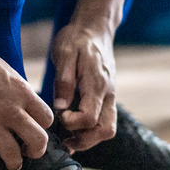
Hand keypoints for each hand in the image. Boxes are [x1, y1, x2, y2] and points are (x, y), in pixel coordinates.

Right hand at [0, 25, 53, 169]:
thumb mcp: (4, 70)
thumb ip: (15, 91)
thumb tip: (21, 105)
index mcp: (22, 91)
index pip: (47, 119)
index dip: (42, 128)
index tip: (33, 131)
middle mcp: (10, 109)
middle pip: (38, 141)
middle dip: (35, 151)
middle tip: (27, 153)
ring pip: (12, 157)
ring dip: (13, 163)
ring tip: (9, 163)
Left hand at [51, 22, 116, 150]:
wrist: (95, 29)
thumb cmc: (77, 39)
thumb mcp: (65, 53)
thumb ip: (63, 80)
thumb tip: (60, 107)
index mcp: (97, 84)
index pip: (90, 117)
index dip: (72, 123)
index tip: (59, 114)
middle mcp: (108, 94)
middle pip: (105, 130)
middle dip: (84, 140)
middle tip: (64, 140)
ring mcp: (110, 97)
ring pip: (107, 129)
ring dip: (89, 139)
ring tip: (68, 139)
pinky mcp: (107, 98)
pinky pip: (105, 121)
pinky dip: (91, 131)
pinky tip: (74, 131)